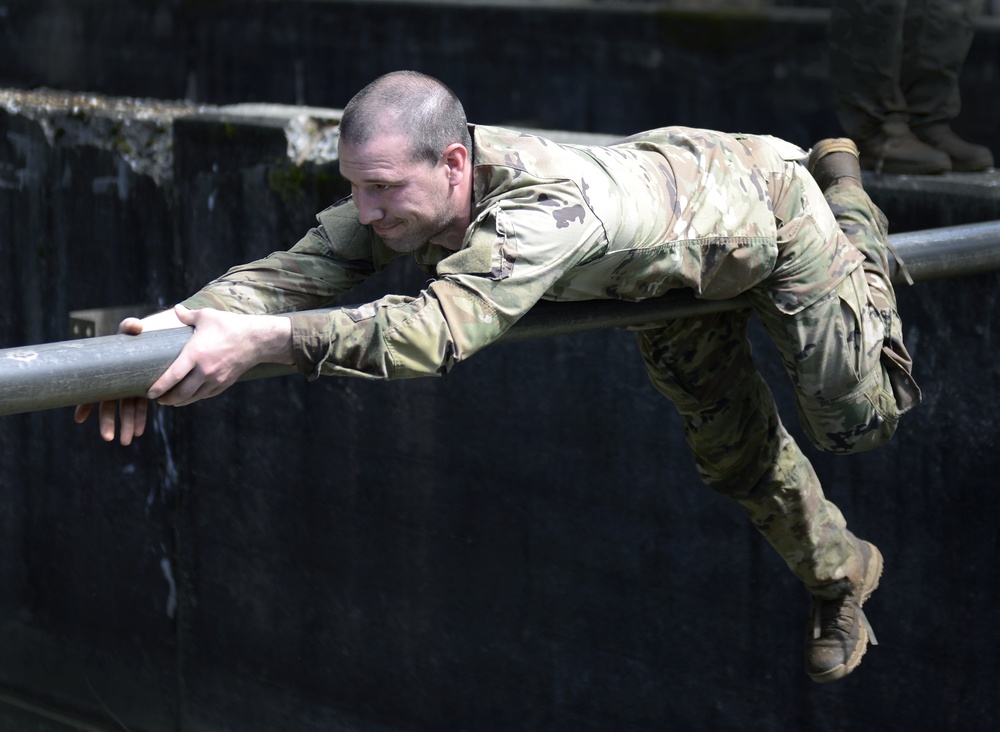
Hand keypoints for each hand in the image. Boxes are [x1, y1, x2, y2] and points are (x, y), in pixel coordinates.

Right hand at [74, 316, 152, 444]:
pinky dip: (139, 419)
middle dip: (108, 423)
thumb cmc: (134, 335)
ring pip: (126, 410)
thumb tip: (135, 325)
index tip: (79, 419)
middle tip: (108, 438)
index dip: (84, 405)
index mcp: (108, 373)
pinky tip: (139, 432)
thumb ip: (130, 327)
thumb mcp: (130, 330)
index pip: (92, 392)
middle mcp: (116, 382)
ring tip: (128, 441)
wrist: (149, 339)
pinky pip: (140, 407)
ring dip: (126, 425)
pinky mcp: (143, 389)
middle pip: (109, 406)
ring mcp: (129, 387)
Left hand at [145, 305, 292, 406]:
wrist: (256, 339)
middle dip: (167, 399)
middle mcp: (205, 370)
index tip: (149, 393)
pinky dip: (195, 398)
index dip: (159, 387)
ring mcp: (216, 379)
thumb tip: (175, 309)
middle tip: (157, 399)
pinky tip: (189, 396)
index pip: (173, 376)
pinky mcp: (224, 383)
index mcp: (196, 353)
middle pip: (181, 392)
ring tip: (170, 401)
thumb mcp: (207, 316)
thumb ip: (188, 316)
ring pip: (193, 397)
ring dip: (179, 402)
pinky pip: (205, 395)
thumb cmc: (230, 325)